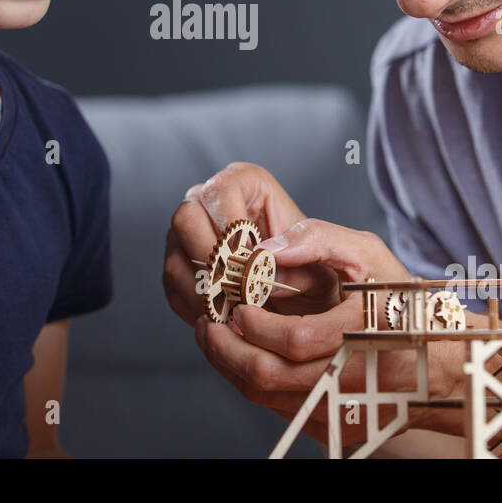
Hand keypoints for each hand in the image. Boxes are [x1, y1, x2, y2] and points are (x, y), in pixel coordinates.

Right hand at [163, 161, 307, 325]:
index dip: (231, 225)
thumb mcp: (328, 259)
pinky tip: (224, 318)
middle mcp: (209, 202)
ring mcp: (188, 235)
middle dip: (212, 261)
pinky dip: (197, 309)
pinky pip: (173, 287)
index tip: (249, 258)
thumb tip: (266, 262)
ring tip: (234, 311)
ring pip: (176, 258)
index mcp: (246, 183)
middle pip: (186, 218)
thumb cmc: (317, 274)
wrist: (305, 303)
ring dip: (205, 292)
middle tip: (238, 290)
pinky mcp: (180, 267)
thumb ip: (306, 251)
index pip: (222, 191)